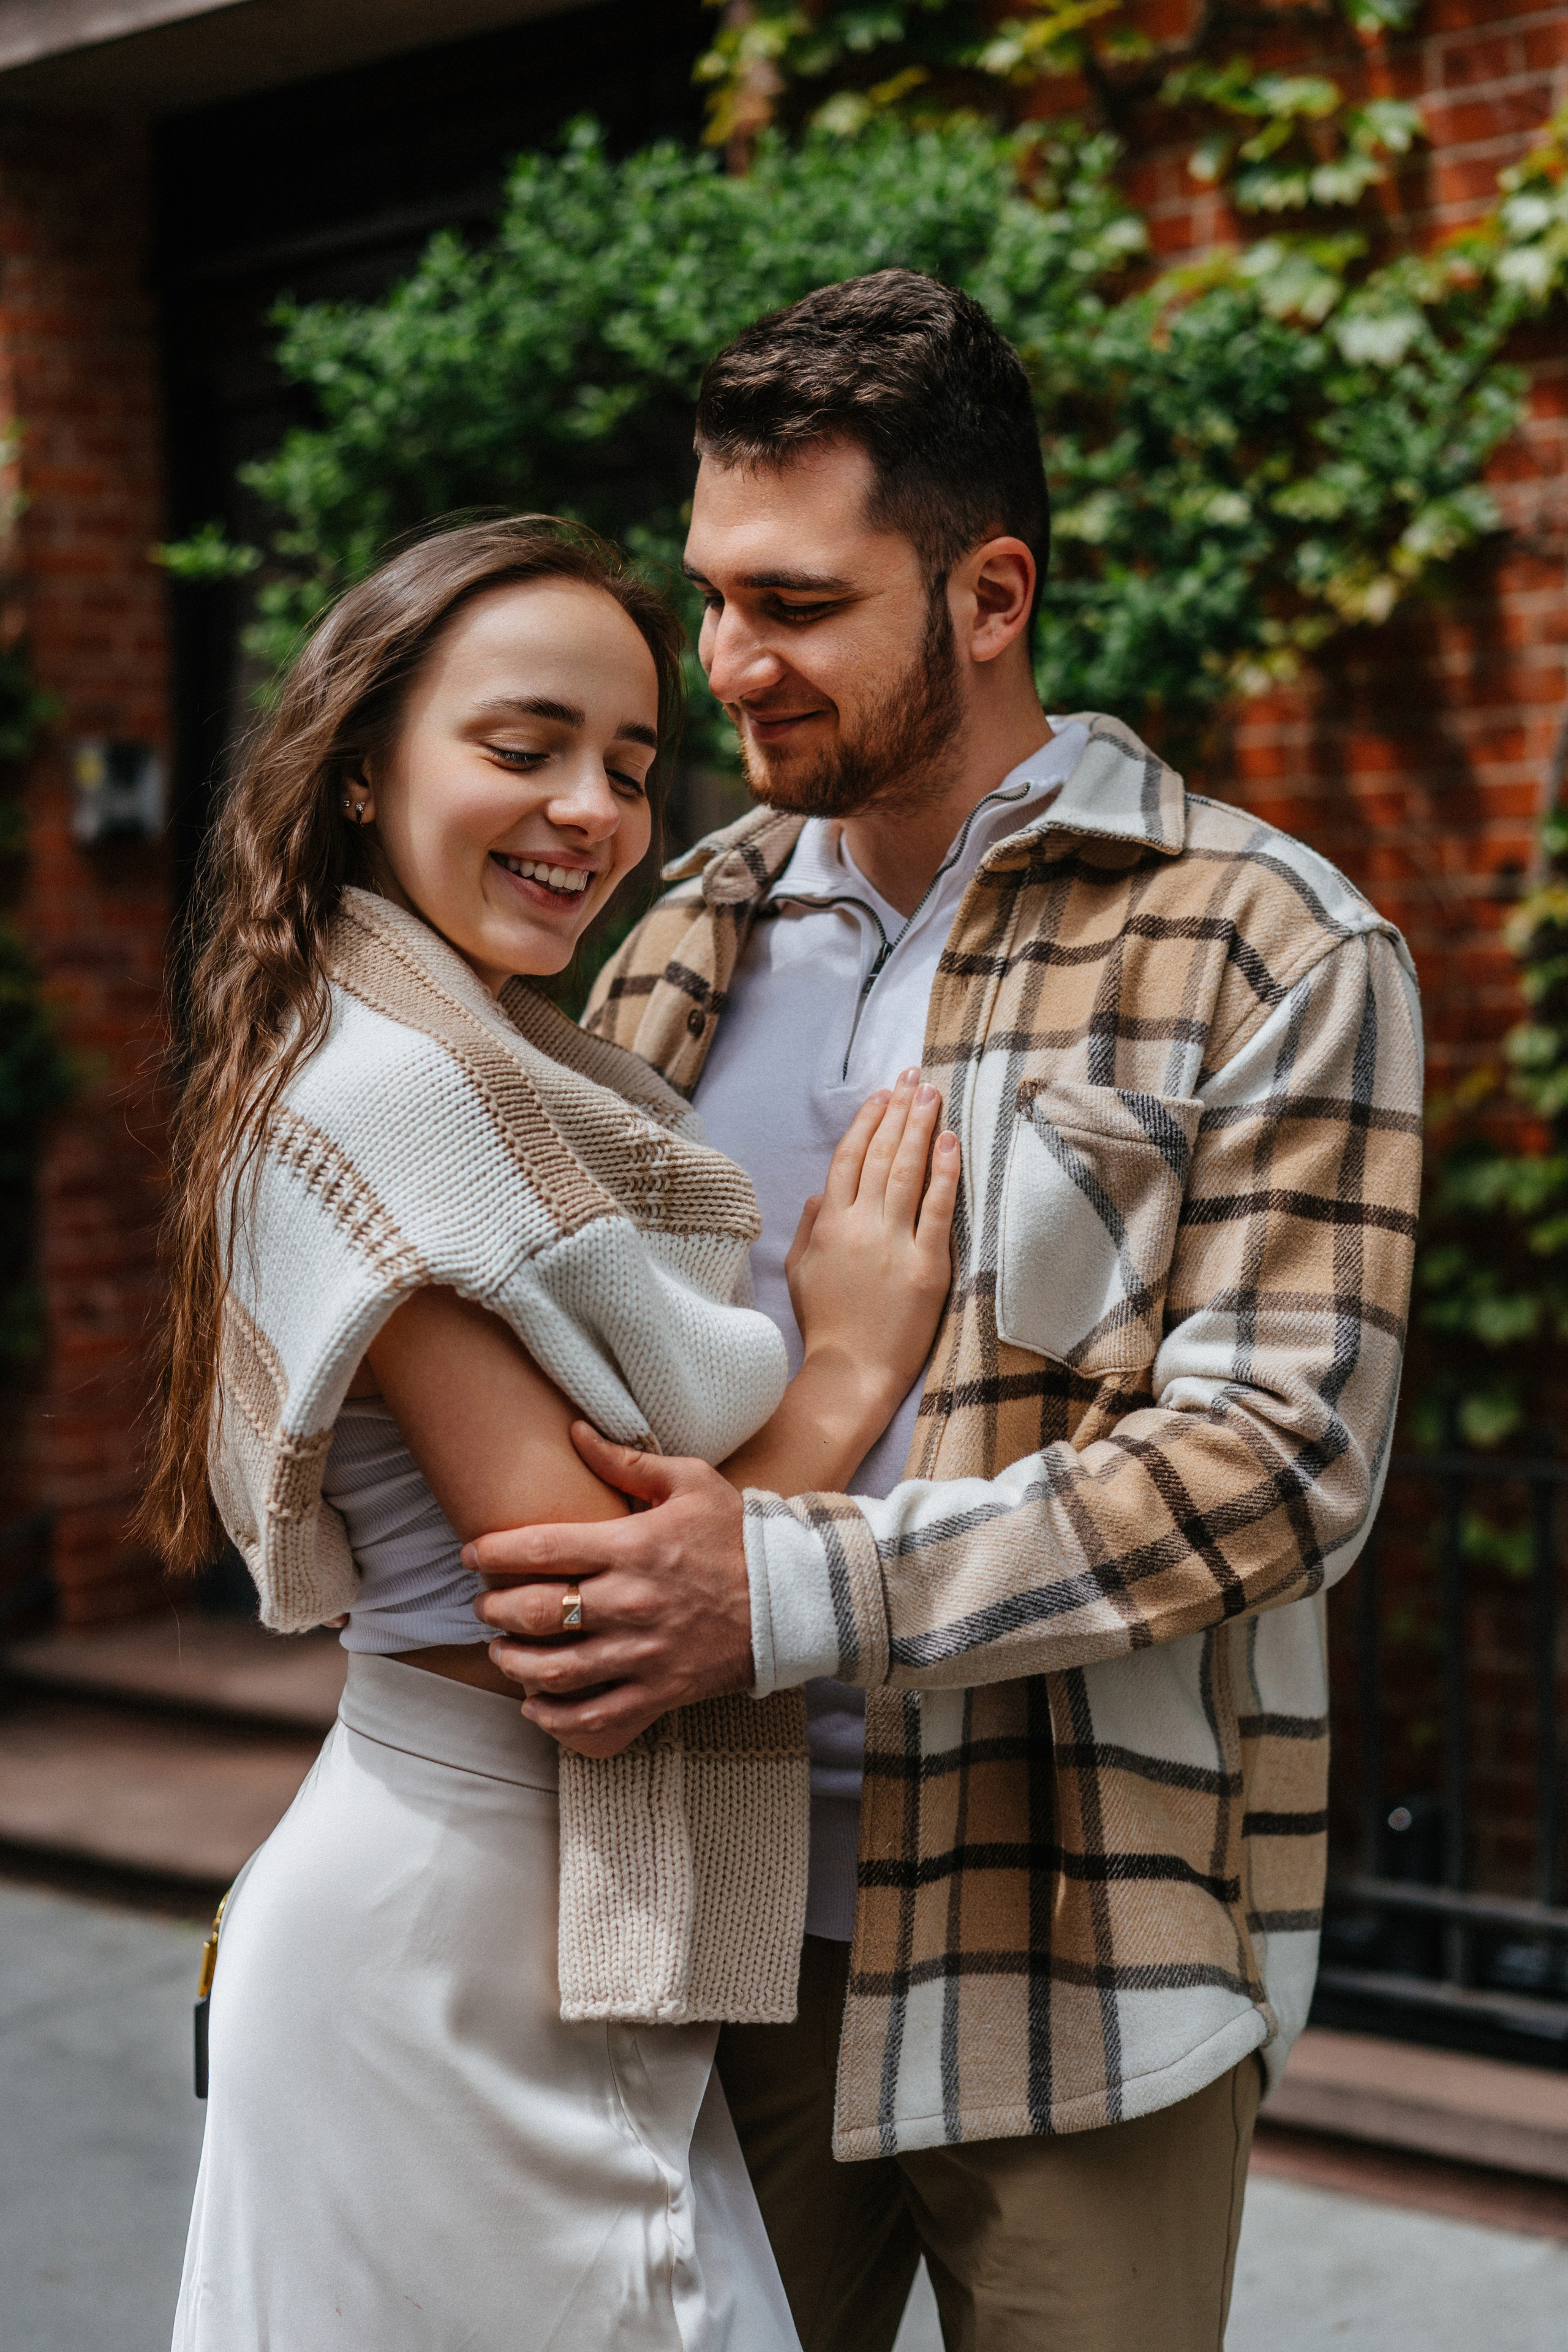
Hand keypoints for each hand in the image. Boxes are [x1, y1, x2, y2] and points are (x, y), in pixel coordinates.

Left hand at [464, 1425, 749, 1757]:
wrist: (795, 1597)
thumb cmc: (739, 1535)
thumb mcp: (691, 1482)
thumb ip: (627, 1462)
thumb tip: (574, 1432)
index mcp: (633, 1546)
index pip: (540, 1549)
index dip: (492, 1553)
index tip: (471, 1555)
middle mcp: (631, 1601)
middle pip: (534, 1612)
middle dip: (494, 1610)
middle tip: (484, 1605)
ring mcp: (644, 1653)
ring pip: (554, 1669)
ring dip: (513, 1663)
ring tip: (501, 1652)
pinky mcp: (661, 1691)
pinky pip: (595, 1716)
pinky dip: (555, 1717)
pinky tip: (535, 1704)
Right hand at [787, 1068, 958, 1419]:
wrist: (851, 1372)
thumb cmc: (826, 1325)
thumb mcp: (799, 1272)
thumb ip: (809, 1227)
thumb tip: (819, 1194)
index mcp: (829, 1224)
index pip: (848, 1159)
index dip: (865, 1123)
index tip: (881, 1096)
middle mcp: (860, 1225)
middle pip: (880, 1155)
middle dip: (897, 1111)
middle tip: (913, 1078)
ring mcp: (893, 1243)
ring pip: (906, 1172)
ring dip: (919, 1127)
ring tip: (931, 1094)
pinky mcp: (926, 1265)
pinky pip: (936, 1209)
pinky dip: (943, 1172)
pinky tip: (950, 1142)